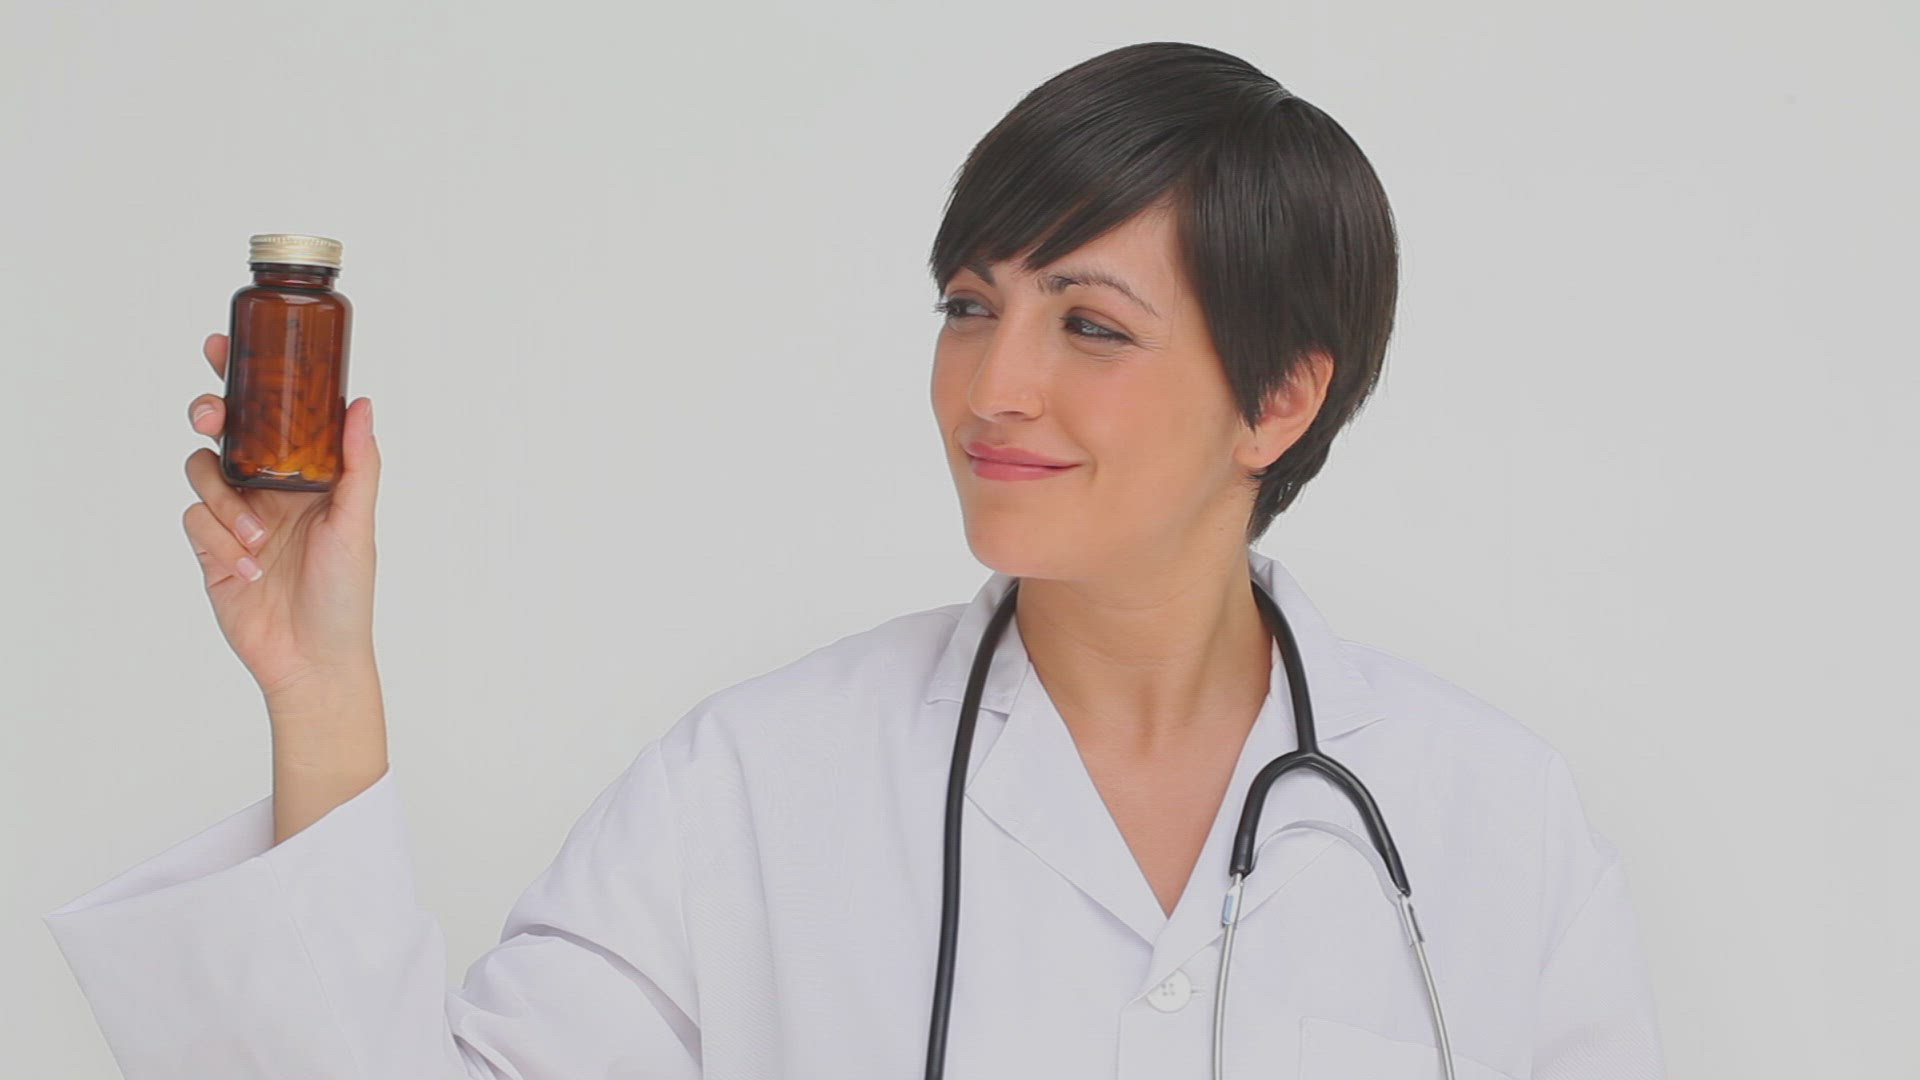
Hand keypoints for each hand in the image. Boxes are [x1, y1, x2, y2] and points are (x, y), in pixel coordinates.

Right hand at [182, 331, 382, 701]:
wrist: (312, 659)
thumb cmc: (346, 593)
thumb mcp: (359, 523)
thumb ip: (358, 463)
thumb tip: (361, 403)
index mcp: (306, 473)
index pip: (272, 413)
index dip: (244, 377)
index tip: (223, 344)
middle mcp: (268, 487)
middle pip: (223, 429)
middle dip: (209, 411)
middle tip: (211, 414)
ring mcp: (236, 515)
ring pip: (202, 471)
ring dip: (224, 501)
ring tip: (257, 542)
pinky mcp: (211, 546)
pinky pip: (195, 520)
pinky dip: (220, 541)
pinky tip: (249, 569)